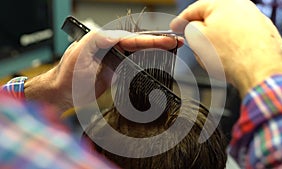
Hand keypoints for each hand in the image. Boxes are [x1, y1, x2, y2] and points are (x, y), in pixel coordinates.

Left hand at [24, 29, 182, 111]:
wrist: (61, 92)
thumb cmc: (67, 76)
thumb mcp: (81, 56)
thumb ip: (102, 46)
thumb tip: (122, 43)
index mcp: (102, 40)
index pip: (131, 39)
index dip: (150, 40)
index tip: (166, 41)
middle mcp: (108, 46)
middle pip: (137, 42)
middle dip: (157, 42)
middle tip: (175, 42)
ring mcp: (111, 57)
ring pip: (137, 51)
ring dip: (154, 50)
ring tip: (171, 49)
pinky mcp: (113, 68)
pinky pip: (132, 63)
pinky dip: (145, 61)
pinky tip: (155, 60)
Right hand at [170, 0, 281, 96]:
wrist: (261, 70)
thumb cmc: (232, 56)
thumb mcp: (197, 39)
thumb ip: (189, 28)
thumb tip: (190, 26)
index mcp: (222, 2)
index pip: (194, 9)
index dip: (181, 20)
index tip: (176, 27)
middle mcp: (241, 6)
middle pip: (212, 18)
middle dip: (202, 32)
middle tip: (195, 44)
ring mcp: (255, 18)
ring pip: (227, 28)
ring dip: (218, 40)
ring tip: (215, 57)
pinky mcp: (264, 32)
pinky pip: (241, 37)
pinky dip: (233, 45)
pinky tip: (230, 57)